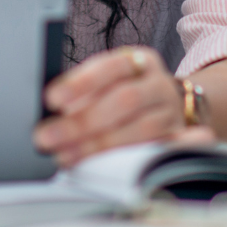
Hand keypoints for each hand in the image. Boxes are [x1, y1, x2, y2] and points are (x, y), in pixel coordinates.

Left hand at [34, 46, 201, 167]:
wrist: (169, 107)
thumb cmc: (126, 93)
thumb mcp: (108, 82)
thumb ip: (82, 91)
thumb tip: (48, 111)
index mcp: (139, 61)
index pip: (110, 66)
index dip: (81, 83)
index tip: (52, 99)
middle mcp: (159, 85)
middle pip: (125, 100)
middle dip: (82, 122)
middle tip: (48, 136)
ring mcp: (171, 113)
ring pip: (140, 129)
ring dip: (98, 145)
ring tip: (66, 155)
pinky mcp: (177, 141)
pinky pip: (158, 150)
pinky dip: (132, 158)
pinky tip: (110, 166)